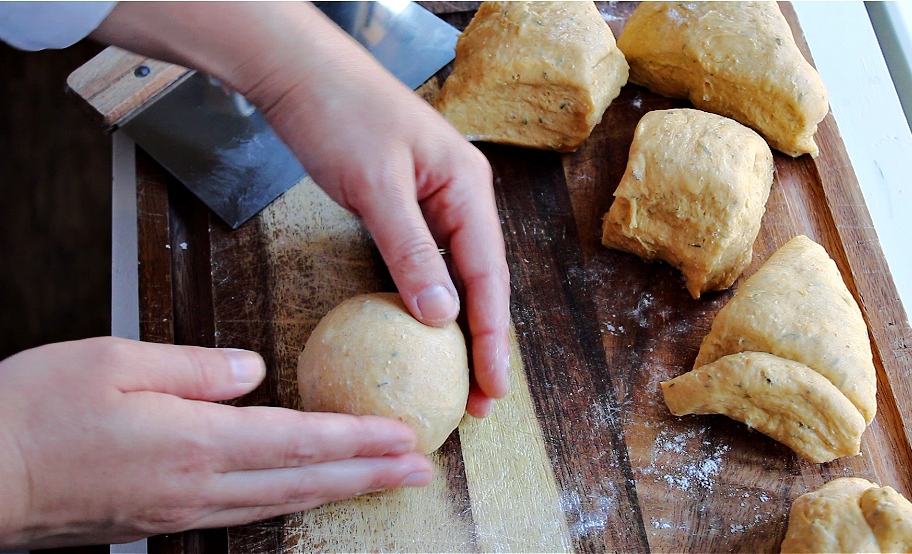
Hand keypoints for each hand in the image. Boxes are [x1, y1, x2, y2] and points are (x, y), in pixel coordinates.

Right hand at [0, 337, 431, 549]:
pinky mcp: (162, 519)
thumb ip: (196, 367)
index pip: (300, 440)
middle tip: (420, 469)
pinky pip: (247, 511)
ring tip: (382, 483)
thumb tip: (252, 371)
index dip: (358, 439)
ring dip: (339, 491)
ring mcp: (182, 510)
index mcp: (194, 441)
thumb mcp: (115, 361)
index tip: (403, 436)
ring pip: (281, 502)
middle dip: (369, 475)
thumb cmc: (34, 413)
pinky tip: (307, 491)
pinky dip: (292, 499)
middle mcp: (199, 485)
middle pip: (305, 481)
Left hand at [91, 2, 512, 416]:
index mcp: (466, 187)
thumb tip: (441, 316)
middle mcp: (461, 196)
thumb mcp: (375, 186)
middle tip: (479, 400)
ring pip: (456, 275)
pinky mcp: (406, 205)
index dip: (491, 336)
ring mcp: (435, 200)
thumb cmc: (338, 114)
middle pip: (482, 281)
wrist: (298, 72)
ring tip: (457, 378)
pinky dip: (427, 299)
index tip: (492, 388)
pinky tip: (422, 329)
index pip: (488, 276)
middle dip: (483, 342)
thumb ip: (409, 251)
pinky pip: (426, 261)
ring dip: (457, 326)